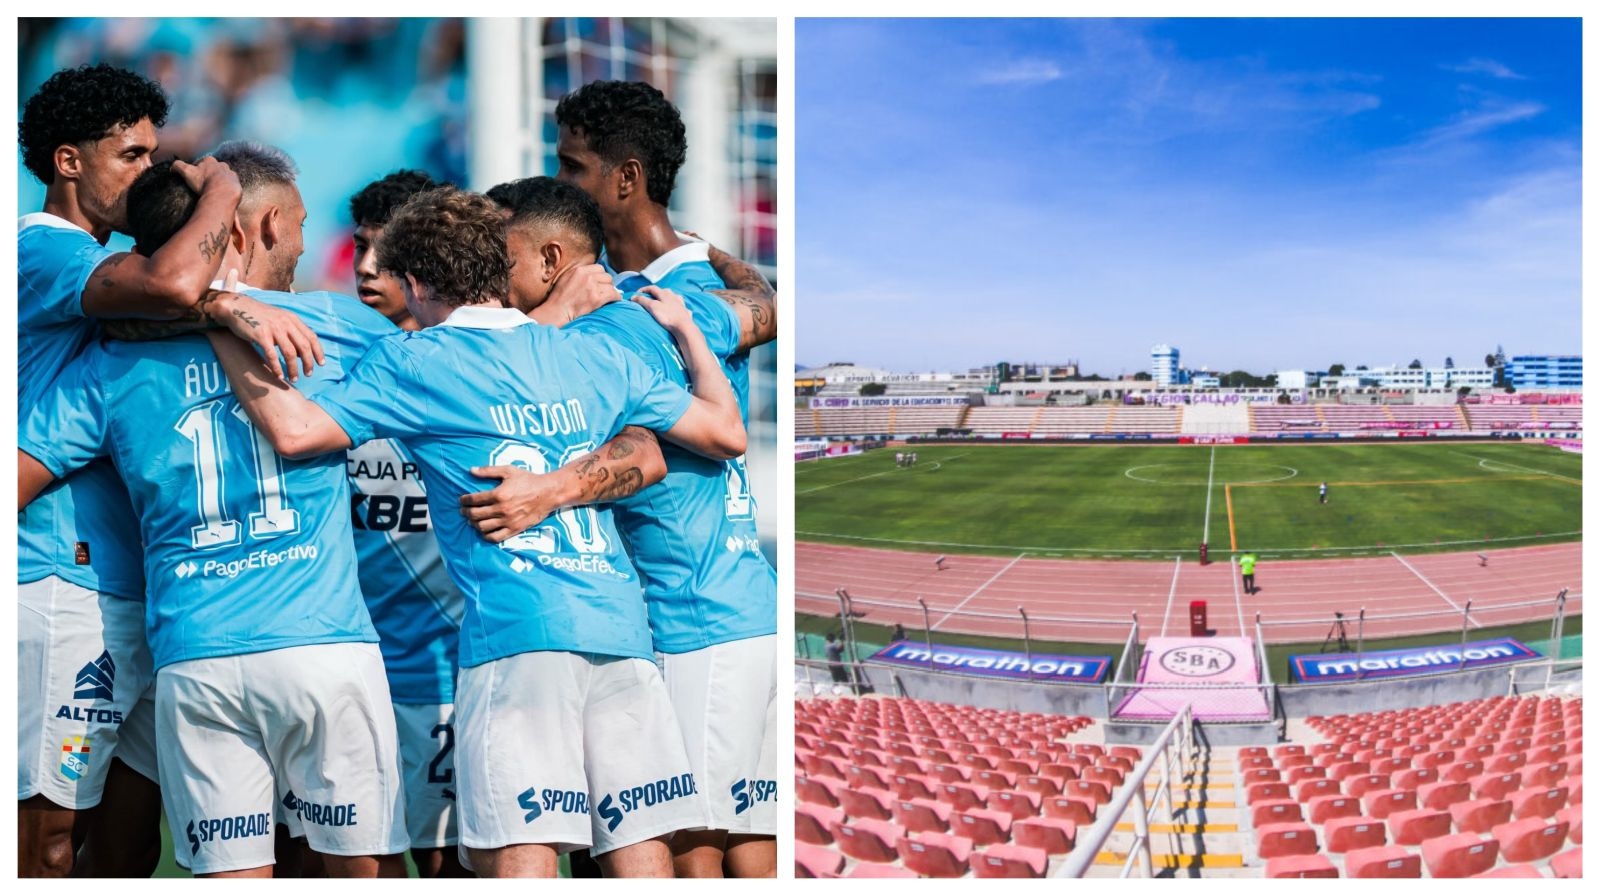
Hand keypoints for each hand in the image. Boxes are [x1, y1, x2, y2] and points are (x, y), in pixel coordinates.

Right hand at [172, 156, 239, 194]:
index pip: (201, 162)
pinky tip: (222, 194)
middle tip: (204, 184)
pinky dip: (226, 189)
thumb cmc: (204, 182)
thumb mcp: (187, 172)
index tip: (195, 177)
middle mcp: (222, 165)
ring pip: (223, 176)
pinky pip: (230, 185)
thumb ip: (178, 166)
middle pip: (214, 168)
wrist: (223, 193)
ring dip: (219, 181)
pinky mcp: (237, 183)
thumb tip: (172, 167)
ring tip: (214, 190)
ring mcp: (230, 174)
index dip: (197, 169)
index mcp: (210, 160)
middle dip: (209, 174)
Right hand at [204, 280, 323, 381]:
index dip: (318, 352)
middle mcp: (286, 323)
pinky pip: (272, 355)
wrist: (237, 307)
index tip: (321, 364)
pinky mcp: (261, 335)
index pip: (312, 337)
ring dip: (293, 368)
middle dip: (308, 363)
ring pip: (290, 353)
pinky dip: (277, 367)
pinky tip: (279, 376)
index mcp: (292, 319)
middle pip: (304, 346)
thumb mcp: (279, 319)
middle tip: (308, 374)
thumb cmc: (259, 316)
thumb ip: (292, 332)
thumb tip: (301, 353)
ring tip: (294, 378)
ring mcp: (273, 328)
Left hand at [459, 466, 567, 542]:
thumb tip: (471, 471)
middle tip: (463, 511)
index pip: (474, 499)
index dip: (464, 500)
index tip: (461, 500)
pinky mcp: (514, 529)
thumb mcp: (509, 471)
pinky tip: (483, 531)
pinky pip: (495, 537)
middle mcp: (501, 509)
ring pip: (482, 527)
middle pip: (475, 515)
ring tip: (472, 520)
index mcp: (498, 494)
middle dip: (466, 513)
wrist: (548, 493)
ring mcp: (508, 521)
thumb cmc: (528, 480)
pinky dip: (485, 535)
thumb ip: (488, 471)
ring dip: (473, 524)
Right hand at [546, 263, 619, 322]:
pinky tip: (614, 300)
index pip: (599, 268)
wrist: (557, 311)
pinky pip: (613, 294)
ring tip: (608, 297)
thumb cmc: (559, 297)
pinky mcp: (596, 298)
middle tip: (604, 291)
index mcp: (579, 270)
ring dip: (611, 291)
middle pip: (607, 276)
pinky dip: (616, 298)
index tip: (600, 282)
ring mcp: (592, 287)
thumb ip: (579, 273)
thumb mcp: (566, 278)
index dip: (601, 276)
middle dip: (606, 283)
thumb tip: (592, 273)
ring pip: (611, 285)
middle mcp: (587, 276)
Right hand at [631, 284, 694, 333]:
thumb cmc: (667, 316)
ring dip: (667, 298)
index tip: (637, 293)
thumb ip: (643, 301)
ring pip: (673, 297)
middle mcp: (674, 296)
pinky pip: (680, 307)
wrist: (684, 327)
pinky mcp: (685, 312)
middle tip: (649, 298)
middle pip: (663, 291)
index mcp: (665, 293)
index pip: (652, 288)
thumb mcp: (652, 307)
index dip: (644, 289)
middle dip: (656, 293)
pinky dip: (676, 307)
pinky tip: (676, 311)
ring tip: (663, 303)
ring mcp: (681, 304)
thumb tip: (633, 296)